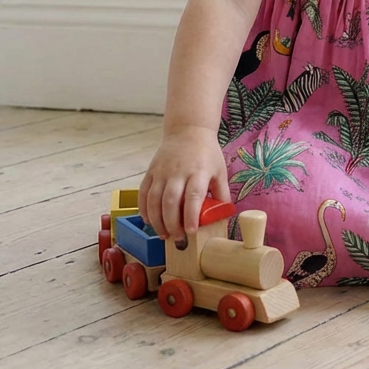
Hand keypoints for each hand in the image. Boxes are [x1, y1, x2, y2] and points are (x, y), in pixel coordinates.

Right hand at [138, 125, 229, 242]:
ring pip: (154, 199)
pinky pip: (143, 193)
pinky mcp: (151, 171)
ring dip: (157, 220)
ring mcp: (162, 171)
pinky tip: (149, 221)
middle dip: (172, 223)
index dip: (190, 215)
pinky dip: (144, 210)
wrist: (188, 130)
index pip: (193, 196)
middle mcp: (178, 171)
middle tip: (177, 238)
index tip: (190, 231)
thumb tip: (224, 216)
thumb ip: (221, 193)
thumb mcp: (219, 170)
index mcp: (198, 171)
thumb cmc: (207, 153)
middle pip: (170, 201)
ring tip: (164, 235)